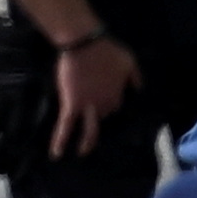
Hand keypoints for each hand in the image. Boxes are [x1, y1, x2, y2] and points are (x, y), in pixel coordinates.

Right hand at [42, 23, 134, 154]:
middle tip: (96, 129)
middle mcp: (105, 105)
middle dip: (100, 121)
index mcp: (118, 95)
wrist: (85, 44)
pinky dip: (60, 140)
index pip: (116, 105)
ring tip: (83, 153)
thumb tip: (139, 90)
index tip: (103, 99)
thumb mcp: (130, 62)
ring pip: (89, 129)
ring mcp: (88, 106)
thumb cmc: (107, 50)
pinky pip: (66, 125)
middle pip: (104, 117)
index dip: (111, 102)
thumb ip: (135, 78)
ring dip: (87, 143)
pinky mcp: (71, 104)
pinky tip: (56, 153)